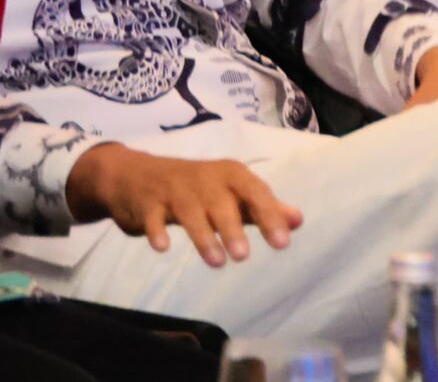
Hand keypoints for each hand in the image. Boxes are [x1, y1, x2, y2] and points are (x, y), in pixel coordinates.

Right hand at [65, 142, 300, 267]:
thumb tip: (298, 221)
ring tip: (217, 263)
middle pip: (222, 204)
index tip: (283, 243)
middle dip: (233, 229)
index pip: (256, 193)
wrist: (139, 175)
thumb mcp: (231, 193)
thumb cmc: (197, 188)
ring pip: (191, 212)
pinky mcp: (149, 203)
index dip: (270, 216)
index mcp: (231, 175)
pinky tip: (162, 247)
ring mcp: (175, 190)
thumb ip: (262, 208)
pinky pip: (153, 217)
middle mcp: (205, 179)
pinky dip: (156, 230)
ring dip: (203, 237)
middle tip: (244, 256)